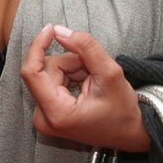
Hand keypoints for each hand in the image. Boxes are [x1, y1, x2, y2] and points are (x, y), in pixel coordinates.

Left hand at [20, 24, 149, 152]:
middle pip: (44, 70)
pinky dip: (70, 76)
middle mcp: (43, 118)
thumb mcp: (110, 74)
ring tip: (93, 82)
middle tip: (93, 71)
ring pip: (49, 72)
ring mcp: (44, 116)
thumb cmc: (123, 110)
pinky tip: (86, 86)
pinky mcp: (47, 111)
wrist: (130, 133)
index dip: (38, 46)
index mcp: (57, 113)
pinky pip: (52, 80)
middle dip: (70, 62)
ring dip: (72, 69)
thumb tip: (59, 31)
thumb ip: (85, 48)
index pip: (31, 72)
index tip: (51, 29)